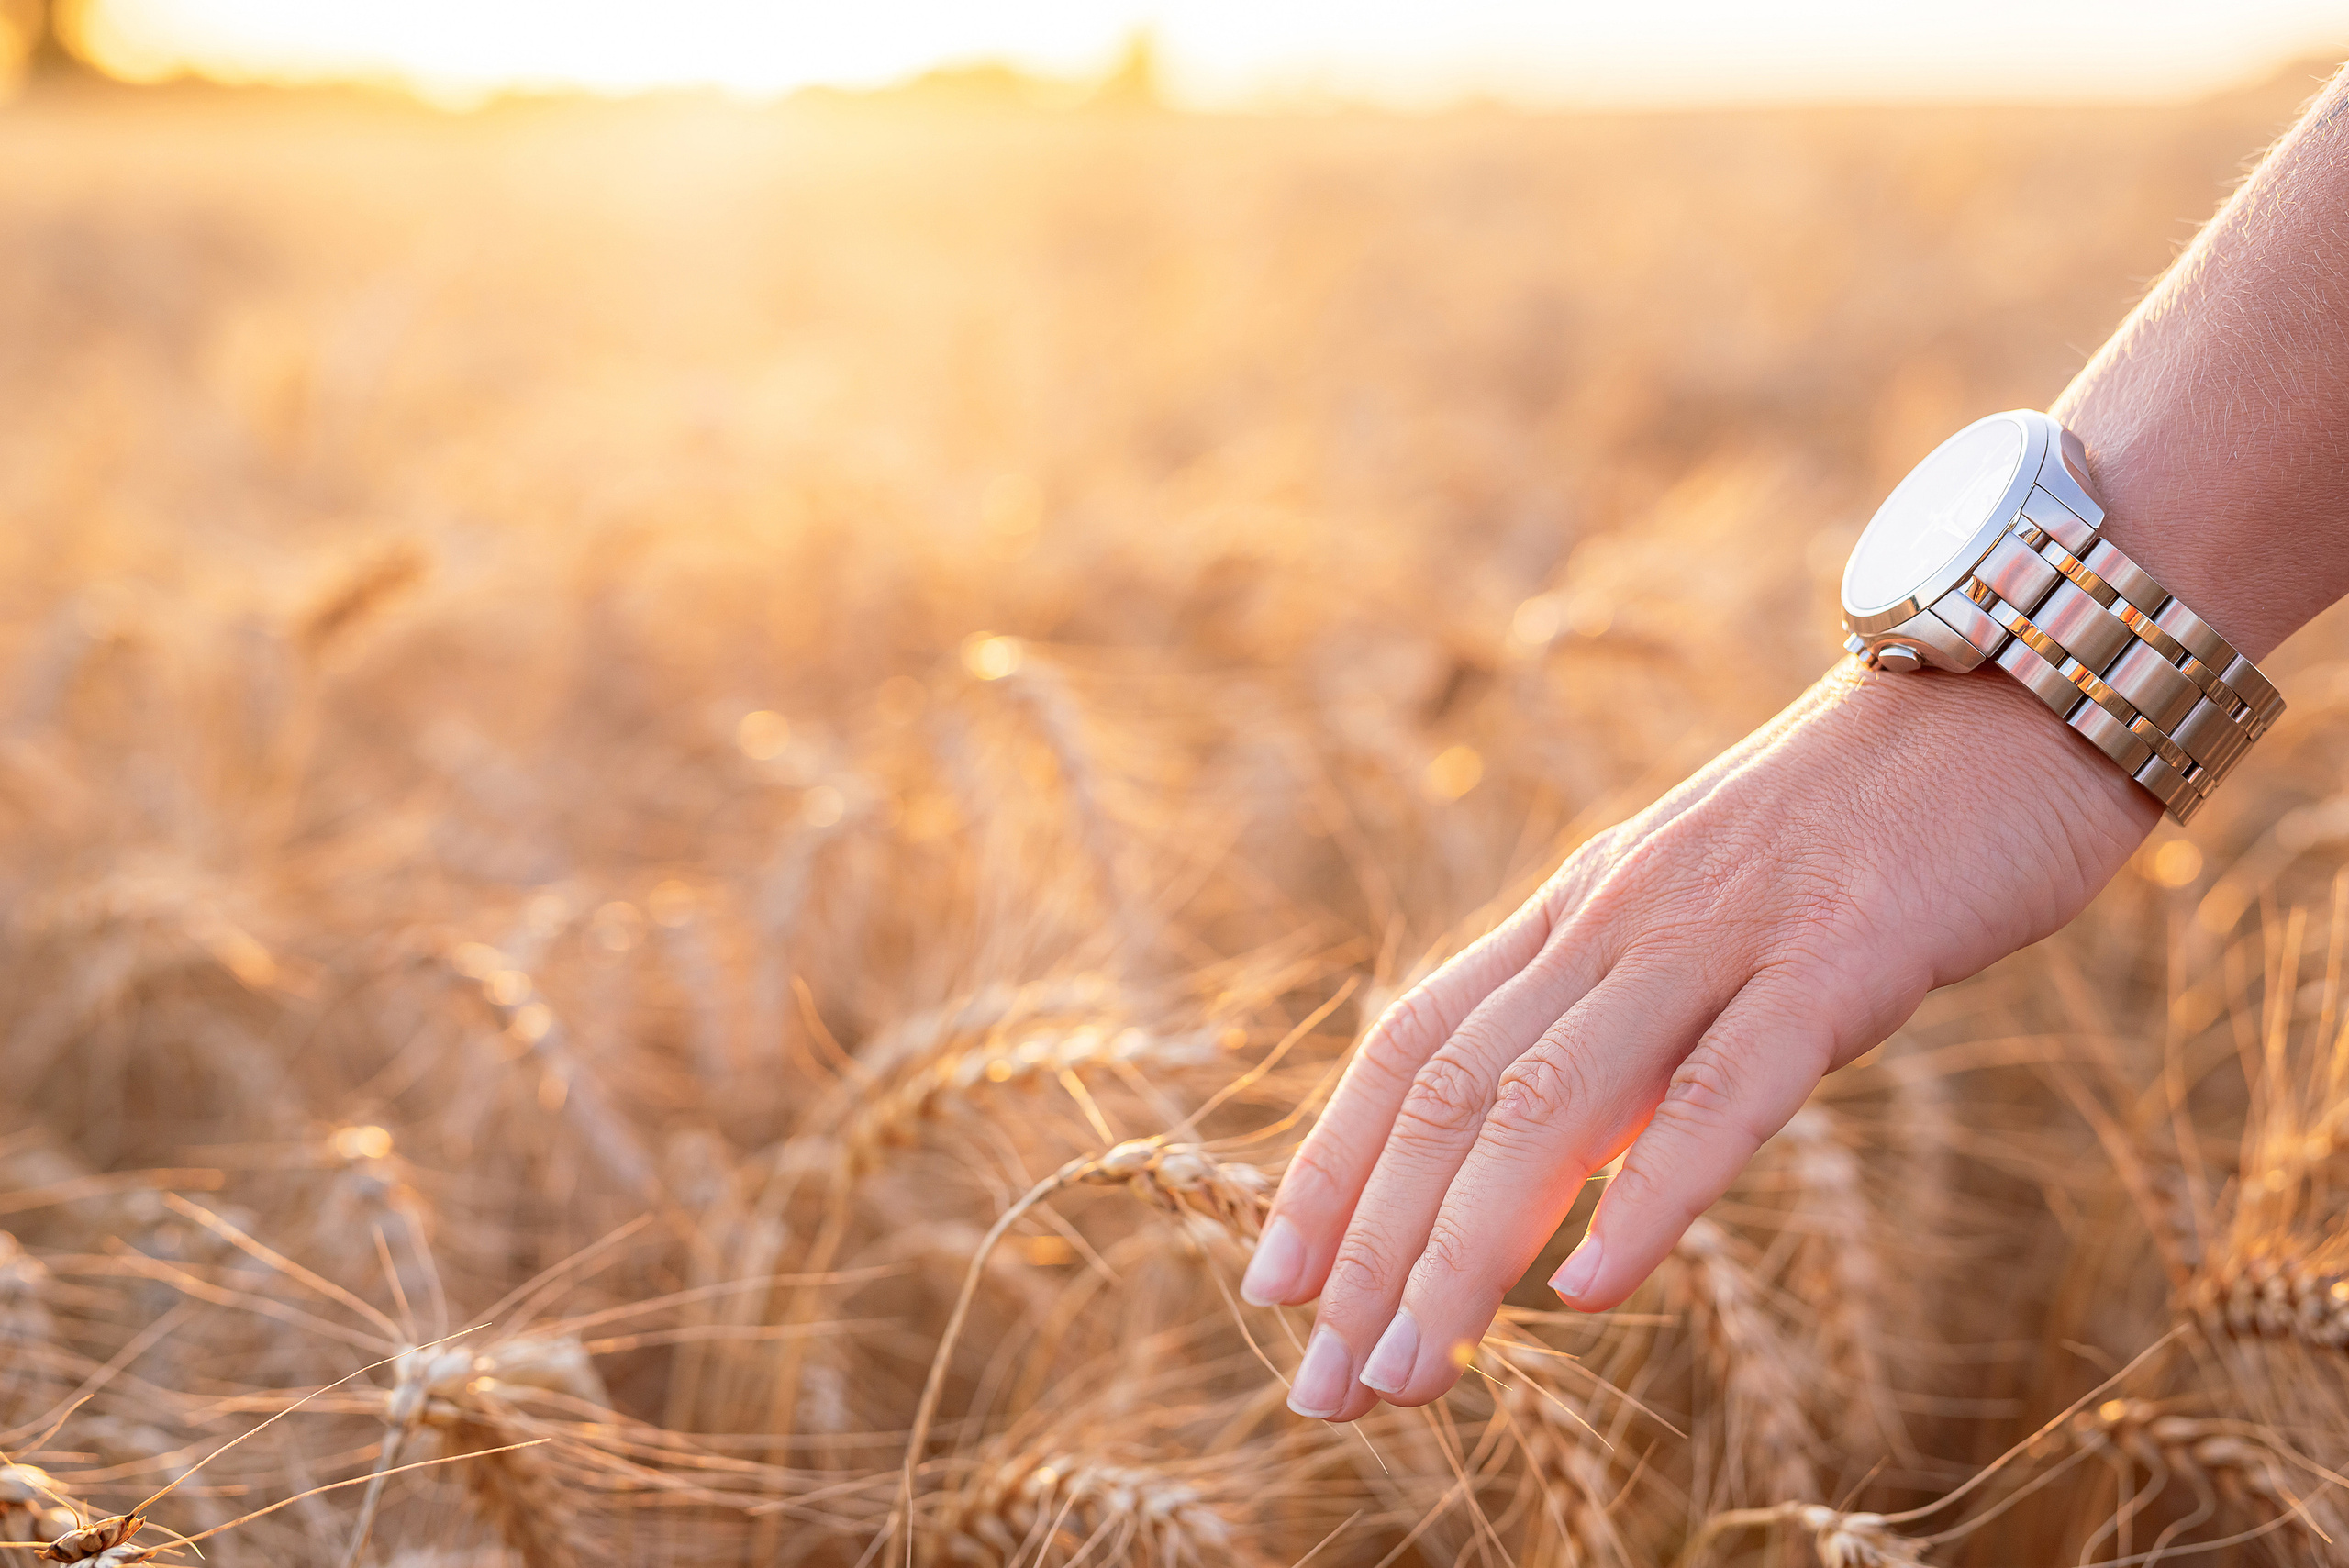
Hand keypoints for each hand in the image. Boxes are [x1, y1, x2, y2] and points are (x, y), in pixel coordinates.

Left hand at [1241, 658, 2156, 1420]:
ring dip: (1466, 1247)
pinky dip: (1651, 1193)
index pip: (1413, 1046)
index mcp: (1577, 911)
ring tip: (1411, 1370)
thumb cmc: (1867, 822)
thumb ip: (1632, 1026)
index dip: (1332, 1167)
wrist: (2011, 685)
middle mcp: (1614, 920)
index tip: (1275, 1287)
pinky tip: (1590, 1291)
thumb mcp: (1708, 920)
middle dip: (1373, 1247)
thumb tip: (1560, 1168)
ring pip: (1551, 1102)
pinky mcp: (1840, 954)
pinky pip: (1726, 1088)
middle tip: (1327, 1386)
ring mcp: (1720, 934)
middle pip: (1453, 1093)